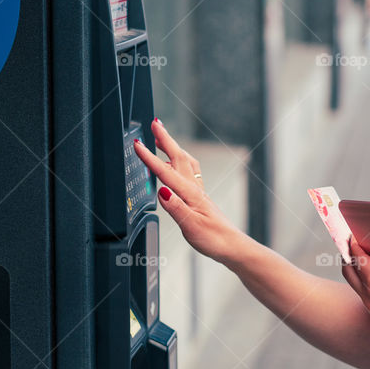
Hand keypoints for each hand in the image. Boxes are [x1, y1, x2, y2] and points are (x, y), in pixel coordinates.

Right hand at [133, 119, 245, 263]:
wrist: (232, 246)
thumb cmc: (214, 239)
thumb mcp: (191, 227)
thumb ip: (176, 208)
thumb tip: (161, 191)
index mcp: (189, 194)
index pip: (165, 172)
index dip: (150, 158)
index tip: (137, 144)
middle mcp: (194, 188)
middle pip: (177, 158)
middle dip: (165, 139)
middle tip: (155, 123)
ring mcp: (198, 191)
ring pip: (184, 162)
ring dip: (172, 147)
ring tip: (161, 138)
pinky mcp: (200, 197)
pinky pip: (189, 171)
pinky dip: (180, 161)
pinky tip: (177, 164)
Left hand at [340, 211, 369, 363]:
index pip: (358, 258)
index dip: (354, 242)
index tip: (352, 230)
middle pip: (350, 273)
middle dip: (349, 256)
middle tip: (350, 242)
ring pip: (357, 286)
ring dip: (357, 271)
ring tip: (364, 258)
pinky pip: (366, 298)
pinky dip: (367, 285)